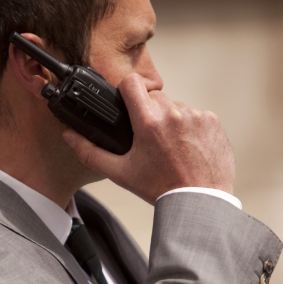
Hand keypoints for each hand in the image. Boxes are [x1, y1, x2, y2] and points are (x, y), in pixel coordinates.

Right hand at [62, 73, 235, 203]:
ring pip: (175, 108)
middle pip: (154, 98)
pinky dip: (190, 129)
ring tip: (171, 149)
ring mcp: (195, 116)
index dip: (127, 90)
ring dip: (171, 122)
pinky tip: (188, 149)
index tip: (128, 102)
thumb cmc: (161, 189)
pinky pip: (195, 116)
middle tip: (150, 140)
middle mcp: (173, 113)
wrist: (199, 201)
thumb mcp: (121, 173)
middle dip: (150, 114)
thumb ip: (91, 153)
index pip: (132, 82)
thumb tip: (70, 136)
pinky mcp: (211, 121)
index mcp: (148, 122)